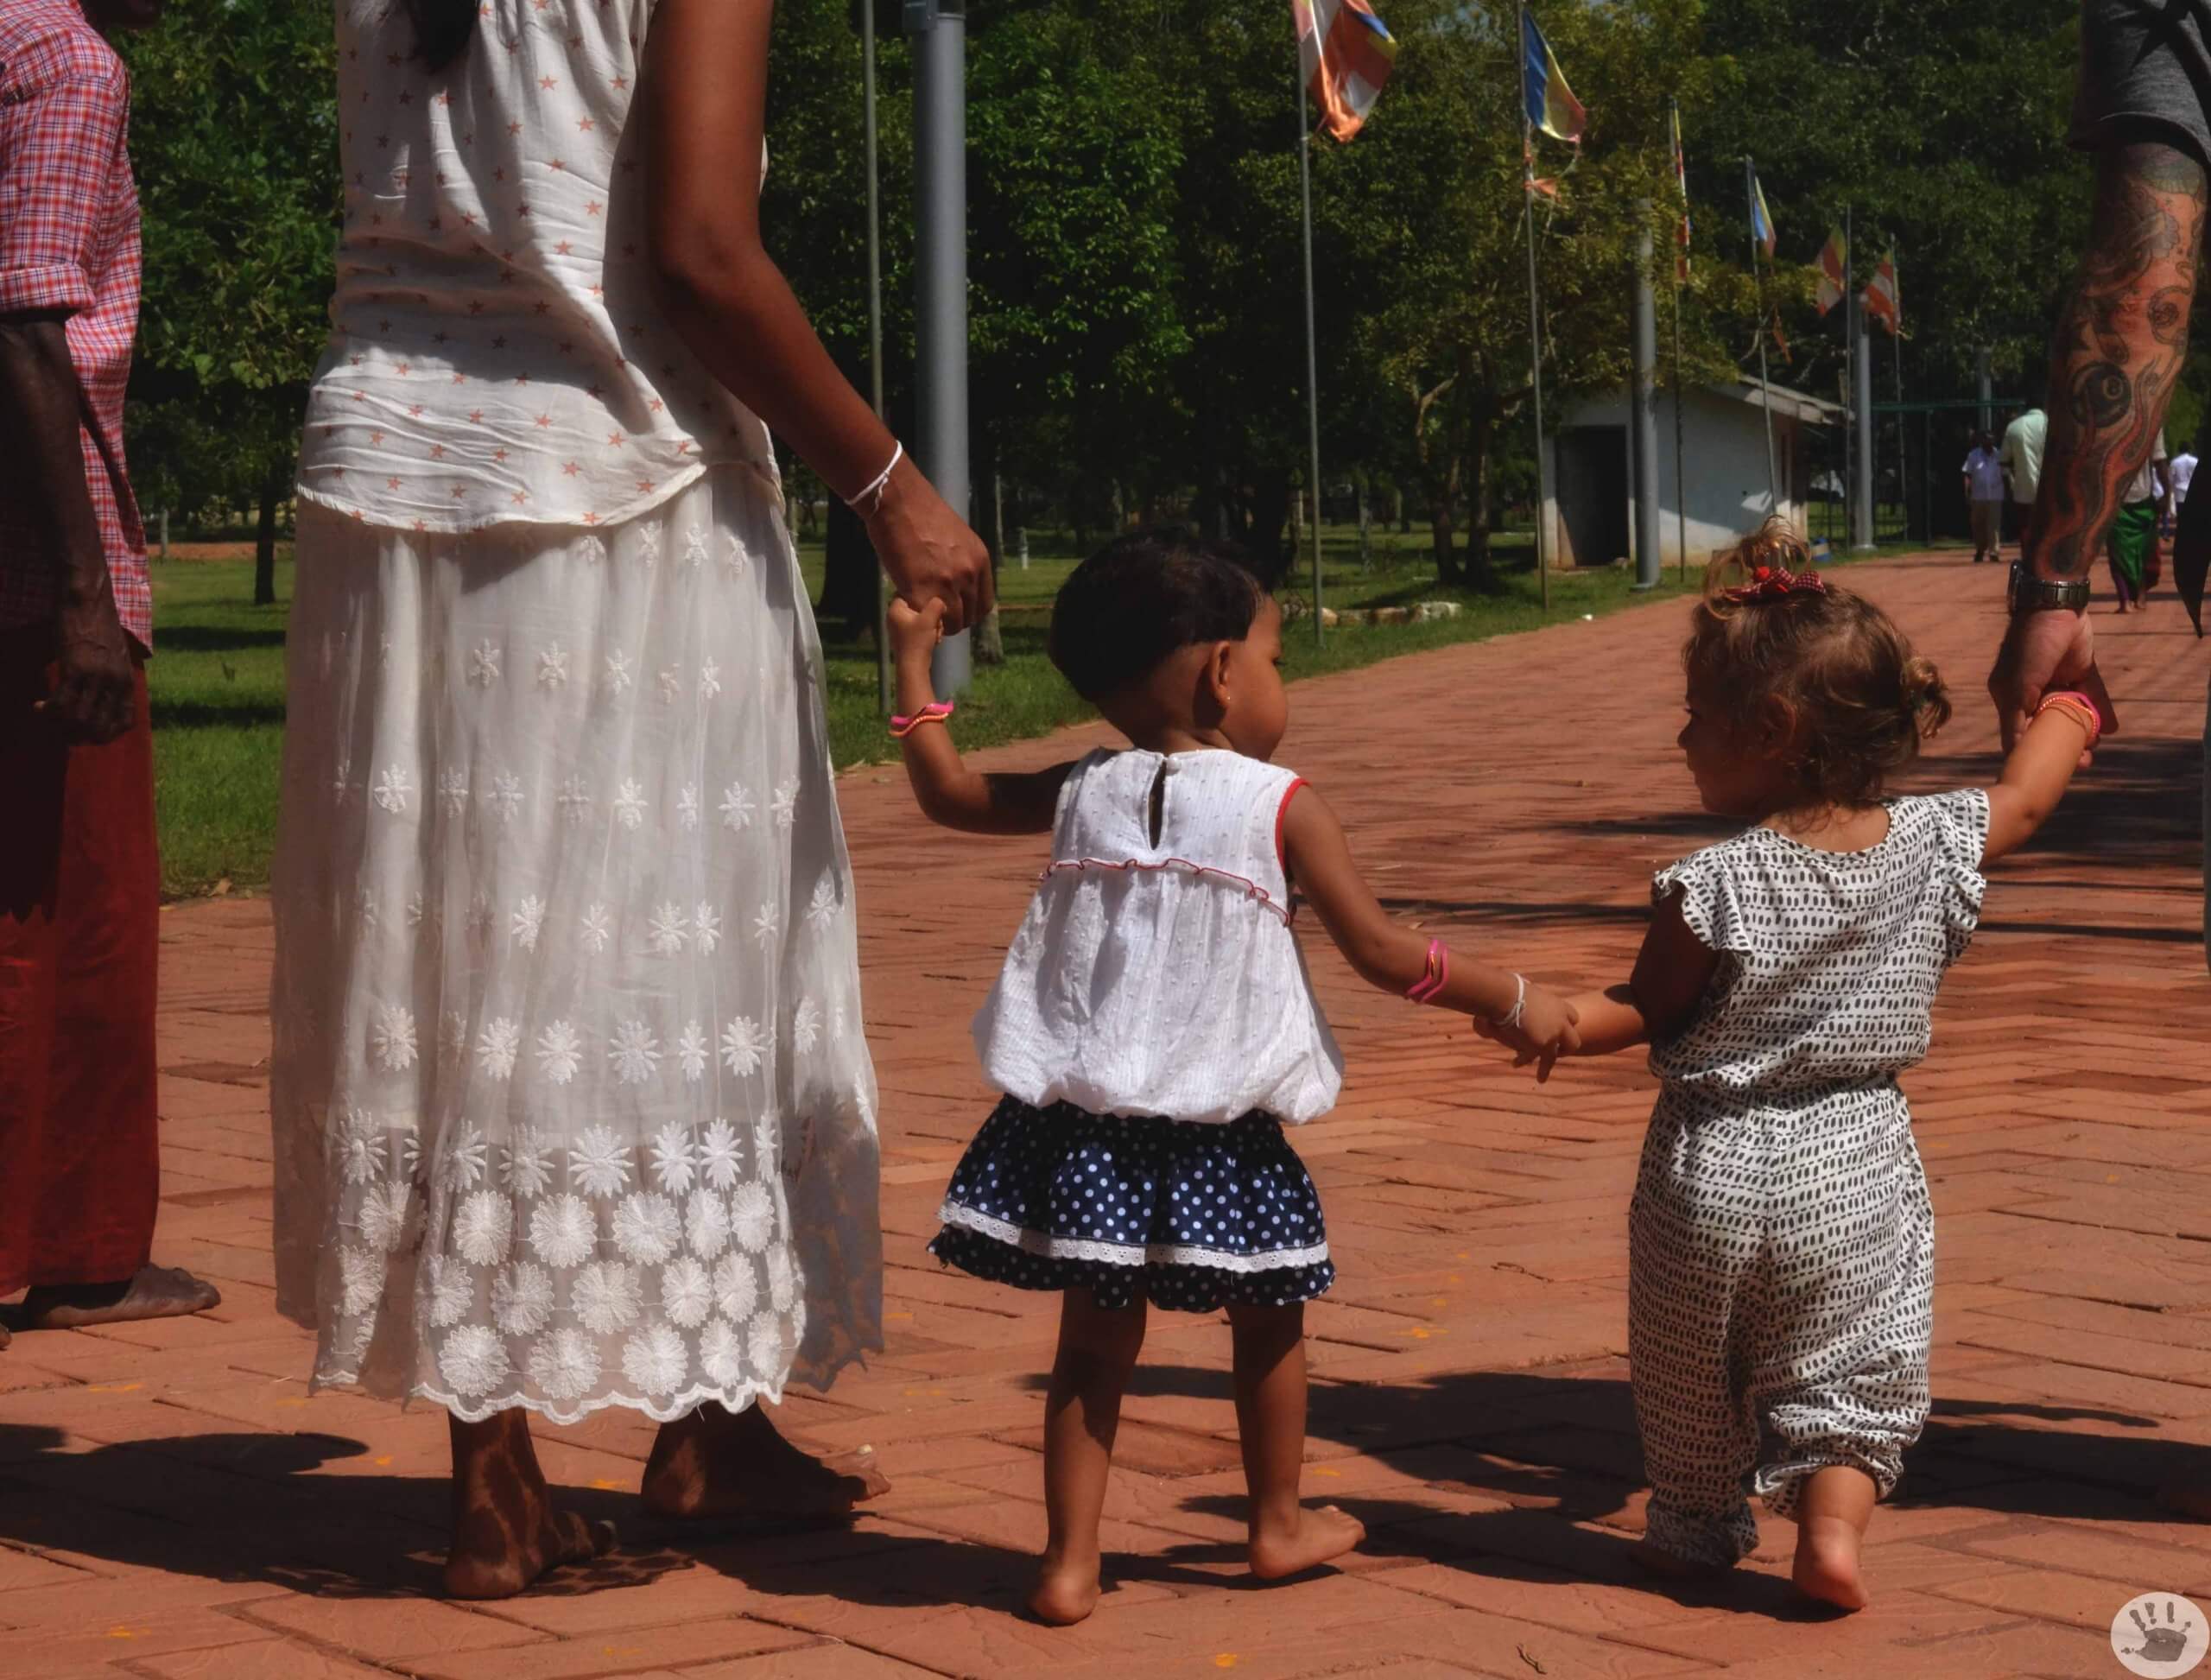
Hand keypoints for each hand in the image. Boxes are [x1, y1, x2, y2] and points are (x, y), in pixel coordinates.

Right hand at [41, 564, 133, 744]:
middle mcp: (116, 683)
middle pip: (100, 728)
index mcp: (127, 680)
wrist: (88, 597)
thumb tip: (99, 694)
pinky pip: (62, 704)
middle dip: (78, 736)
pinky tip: (38, 706)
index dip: (105, 735)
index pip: (125, 723)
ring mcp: (97, 677)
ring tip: (47, 717)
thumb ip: (111, 675)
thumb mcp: (114, 654)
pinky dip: (48, 711)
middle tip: (60, 729)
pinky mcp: (75, 668)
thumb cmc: (97, 623)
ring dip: (59, 726)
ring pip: (80, 721)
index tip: (86, 733)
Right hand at [864, 455, 992, 632]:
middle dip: (953, 620)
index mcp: (980, 561)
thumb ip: (963, 562)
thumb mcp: (958, 538)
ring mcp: (947, 585)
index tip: (955, 611)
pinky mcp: (922, 591)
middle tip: (934, 614)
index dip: (969, 612)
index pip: (984, 604)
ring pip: (951, 624)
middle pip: (969, 617)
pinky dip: (918, 618)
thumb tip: (959, 585)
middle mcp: (969, 575)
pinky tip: (907, 603)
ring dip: (937, 623)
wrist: (898, 502)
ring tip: (920, 610)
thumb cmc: (922, 513)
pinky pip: (927, 619)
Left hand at [887, 594, 944, 670]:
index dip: (921, 596)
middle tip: (937, 622)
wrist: (913, 666)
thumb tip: (941, 601)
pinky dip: (929, 632)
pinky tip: (935, 639)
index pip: (907, 592)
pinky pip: (920, 628)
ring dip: (932, 624)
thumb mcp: (929, 619)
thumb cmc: (918, 641)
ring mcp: (900, 628)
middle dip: (931, 614)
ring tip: (937, 633)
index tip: (932, 604)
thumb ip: (936, 604)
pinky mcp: (906, 637)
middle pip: (917, 606)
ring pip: (921, 617)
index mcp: (894, 609)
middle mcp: (894, 617)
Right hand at [1476, 982, 1581, 1082]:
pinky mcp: (1541, 1046)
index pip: (1573, 1017)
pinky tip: (1516, 1063)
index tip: (1561, 1029)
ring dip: (1546, 1067)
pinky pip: (1533, 1058)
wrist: (1508, 997)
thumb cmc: (1512, 989)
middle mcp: (1561, 1023)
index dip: (1566, 1024)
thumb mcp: (1529, 991)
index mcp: (1559, 1006)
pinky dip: (1523, 1060)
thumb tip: (1523, 991)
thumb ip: (1531, 998)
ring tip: (1541, 1077)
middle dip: (1566, 1048)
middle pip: (1574, 1041)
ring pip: (1555, 1057)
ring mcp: (1553, 1036)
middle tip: (1559, 1053)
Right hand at [1989, 607, 2115, 763]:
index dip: (2033, 752)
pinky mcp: (2081, 669)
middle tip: (2081, 763)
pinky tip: (2110, 728)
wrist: (2056, 606)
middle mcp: (2033, 691)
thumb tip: (2015, 751)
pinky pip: (2092, 695)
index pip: (2020, 732)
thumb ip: (2017, 719)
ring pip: (2071, 712)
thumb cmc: (2029, 648)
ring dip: (2083, 731)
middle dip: (2062, 745)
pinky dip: (2101, 711)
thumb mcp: (2018, 688)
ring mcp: (2058, 680)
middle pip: (2048, 725)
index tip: (2048, 770)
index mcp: (2011, 697)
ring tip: (2094, 748)